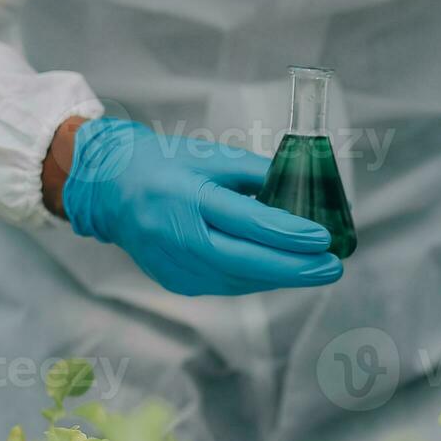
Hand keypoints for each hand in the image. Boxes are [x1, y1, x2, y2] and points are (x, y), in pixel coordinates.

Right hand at [58, 118, 341, 295]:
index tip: (323, 238)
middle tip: (333, 267)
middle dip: (294, 268)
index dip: (286, 233)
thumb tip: (307, 193)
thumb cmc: (165, 165)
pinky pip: (227, 284)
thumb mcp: (211, 156)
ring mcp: (173, 264)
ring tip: (318, 269)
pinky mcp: (176, 281)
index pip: (244, 221)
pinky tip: (284, 272)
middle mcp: (175, 235)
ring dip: (282, 277)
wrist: (107, 189)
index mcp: (183, 196)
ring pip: (239, 278)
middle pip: (244, 260)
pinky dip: (259, 278)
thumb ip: (258, 174)